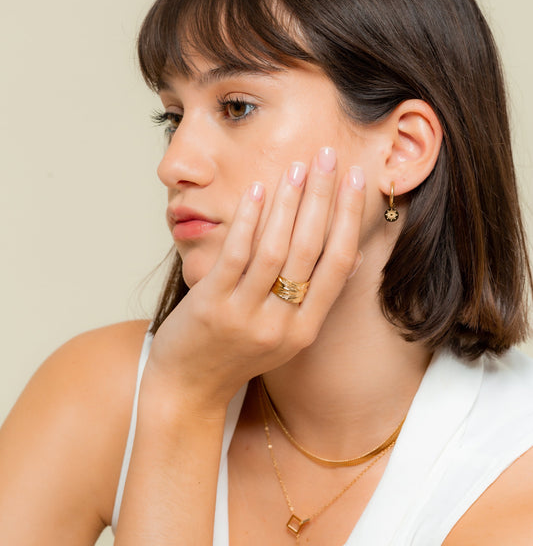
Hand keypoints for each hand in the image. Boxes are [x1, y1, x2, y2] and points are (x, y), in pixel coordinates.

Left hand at [144, 148, 365, 414]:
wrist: (187, 389)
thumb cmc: (235, 352)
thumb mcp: (284, 334)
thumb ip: (311, 297)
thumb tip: (345, 253)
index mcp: (306, 329)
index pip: (338, 263)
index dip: (349, 218)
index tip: (357, 180)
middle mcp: (282, 324)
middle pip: (311, 250)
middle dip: (323, 198)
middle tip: (330, 157)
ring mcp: (246, 315)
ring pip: (276, 250)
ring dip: (289, 203)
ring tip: (297, 167)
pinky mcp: (212, 306)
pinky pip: (236, 256)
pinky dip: (248, 221)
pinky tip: (256, 191)